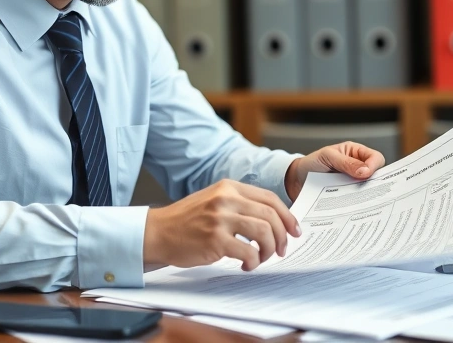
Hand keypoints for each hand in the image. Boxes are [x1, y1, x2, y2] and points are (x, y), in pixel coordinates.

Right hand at [143, 180, 300, 271]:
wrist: (157, 232)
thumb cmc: (186, 220)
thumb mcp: (214, 201)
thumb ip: (240, 205)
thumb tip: (272, 221)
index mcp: (229, 187)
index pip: (269, 198)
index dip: (287, 215)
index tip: (294, 230)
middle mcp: (226, 199)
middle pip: (270, 215)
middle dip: (282, 236)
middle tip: (281, 250)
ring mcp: (220, 219)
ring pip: (264, 232)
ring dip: (269, 249)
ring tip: (262, 258)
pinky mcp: (215, 239)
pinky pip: (248, 251)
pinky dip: (254, 261)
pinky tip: (247, 265)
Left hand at [284, 141, 385, 200]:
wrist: (294, 180)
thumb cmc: (311, 163)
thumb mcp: (328, 157)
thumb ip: (346, 162)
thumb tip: (366, 171)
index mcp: (356, 153)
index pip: (375, 158)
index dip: (374, 166)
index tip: (367, 175)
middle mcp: (357, 169)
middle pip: (376, 176)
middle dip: (374, 184)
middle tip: (369, 191)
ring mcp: (353, 184)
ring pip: (367, 191)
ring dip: (364, 196)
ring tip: (360, 202)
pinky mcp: (346, 198)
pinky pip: (356, 202)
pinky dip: (355, 205)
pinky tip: (352, 209)